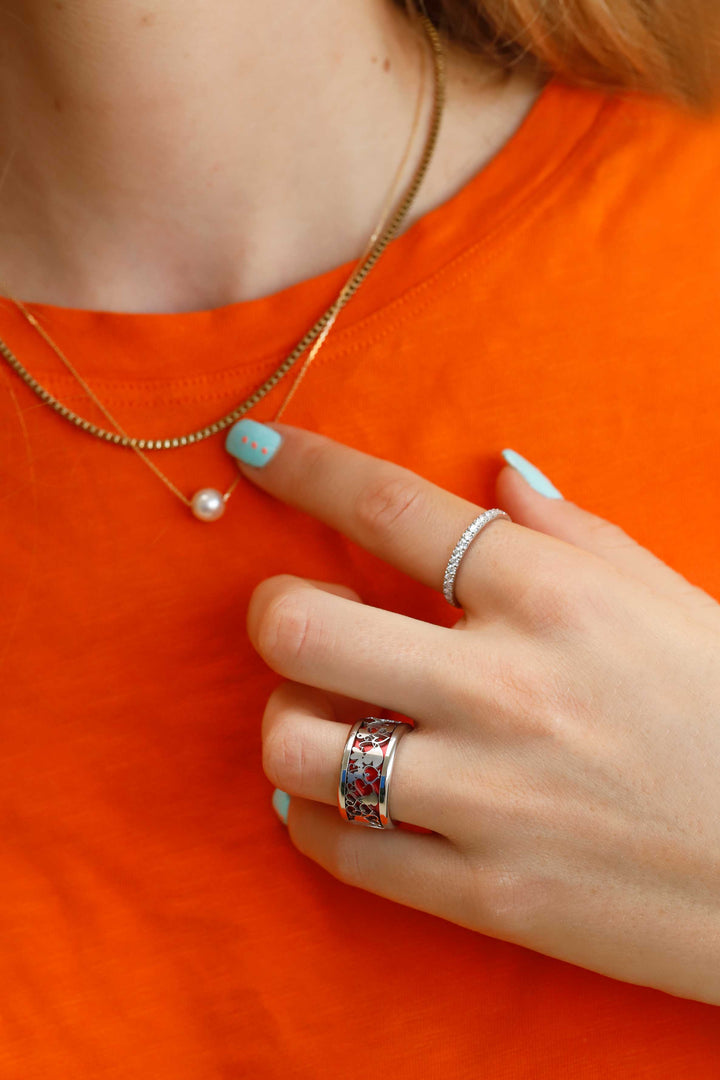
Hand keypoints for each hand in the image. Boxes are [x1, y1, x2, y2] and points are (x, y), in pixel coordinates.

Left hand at [231, 421, 719, 1004]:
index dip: (305, 466)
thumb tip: (499, 472)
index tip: (254, 447)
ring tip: (323, 717)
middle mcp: (505, 687)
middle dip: (271, 609)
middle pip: (299, 624)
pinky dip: (313, 818)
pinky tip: (338, 798)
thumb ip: (573, 532)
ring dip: (287, 721)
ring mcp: (488, 796)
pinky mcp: (485, 893)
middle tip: (295, 616)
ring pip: (295, 744)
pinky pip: (338, 848)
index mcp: (553, 597)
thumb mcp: (667, 599)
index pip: (390, 508)